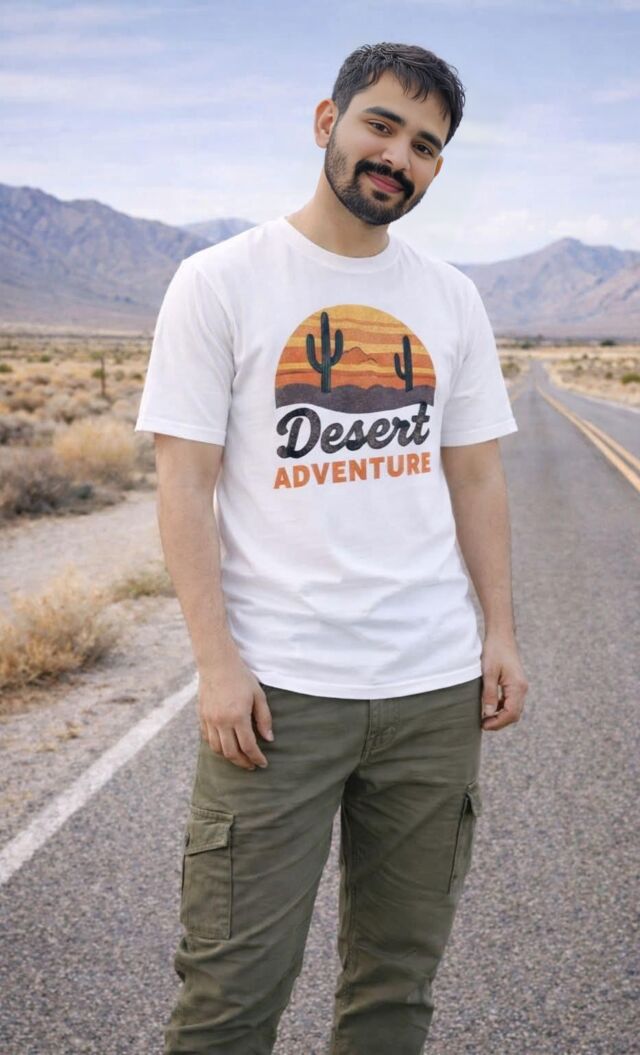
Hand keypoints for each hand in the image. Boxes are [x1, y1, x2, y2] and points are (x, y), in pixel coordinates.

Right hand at [197, 655, 273, 769]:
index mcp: (238, 716)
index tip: (263, 763)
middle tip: (252, 765)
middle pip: (231, 753)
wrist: (217, 663)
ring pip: (217, 749)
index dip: (257, 758)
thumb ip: (264, 718)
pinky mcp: (201, 716)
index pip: (248, 746)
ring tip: (239, 757)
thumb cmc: (241, 677)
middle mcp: (222, 721)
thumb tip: (269, 739)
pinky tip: (225, 745)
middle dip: (243, 762)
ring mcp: (209, 720)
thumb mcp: (258, 695)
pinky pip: (207, 738)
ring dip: (229, 757)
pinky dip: (216, 746)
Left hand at [480, 631, 527, 730]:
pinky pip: (511, 701)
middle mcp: (522, 688)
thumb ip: (489, 694)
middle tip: (483, 725)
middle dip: (499, 722)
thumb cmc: (494, 651)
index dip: (498, 722)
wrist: (501, 636)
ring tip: (485, 718)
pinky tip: (490, 707)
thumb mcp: (488, 673)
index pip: (511, 713)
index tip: (484, 725)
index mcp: (517, 687)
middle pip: (514, 714)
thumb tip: (488, 713)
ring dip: (501, 716)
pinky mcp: (515, 683)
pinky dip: (502, 707)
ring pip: (513, 709)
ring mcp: (520, 686)